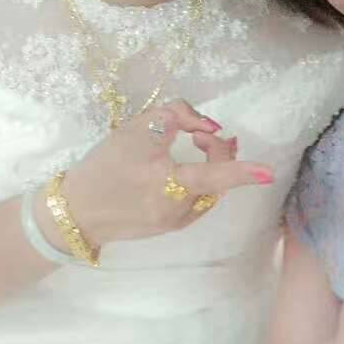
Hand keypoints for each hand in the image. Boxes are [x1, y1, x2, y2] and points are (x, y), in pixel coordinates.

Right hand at [54, 101, 274, 245]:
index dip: (241, 172)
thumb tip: (209, 125)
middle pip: (216, 180)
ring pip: (209, 192)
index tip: (267, 173)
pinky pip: (197, 201)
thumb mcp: (135, 129)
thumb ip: (175, 116)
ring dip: (213, 167)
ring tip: (201, 144)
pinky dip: (201, 182)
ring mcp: (176, 222)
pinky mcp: (171, 227)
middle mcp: (177, 208)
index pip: (213, 176)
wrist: (76, 211)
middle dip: (218, 152)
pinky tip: (189, 169)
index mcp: (166, 184)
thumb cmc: (104, 167)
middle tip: (200, 133)